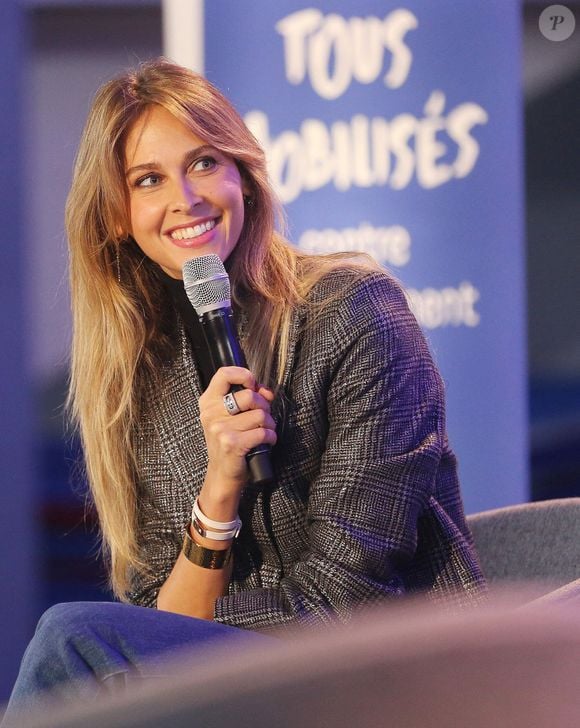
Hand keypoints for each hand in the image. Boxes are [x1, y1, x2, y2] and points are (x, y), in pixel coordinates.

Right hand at [198, 366, 276, 515]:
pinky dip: (271, 437)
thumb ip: (246, 399)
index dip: (244, 375)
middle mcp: (211, 414)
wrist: (221, 475)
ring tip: (264, 432)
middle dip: (264, 406)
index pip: (224, 374)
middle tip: (262, 417)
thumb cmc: (229, 443)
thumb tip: (266, 391)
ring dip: (269, 424)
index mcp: (208, 403)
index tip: (253, 385)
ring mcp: (220, 429)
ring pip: (260, 415)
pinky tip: (266, 442)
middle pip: (249, 395)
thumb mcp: (230, 418)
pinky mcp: (232, 444)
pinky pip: (263, 432)